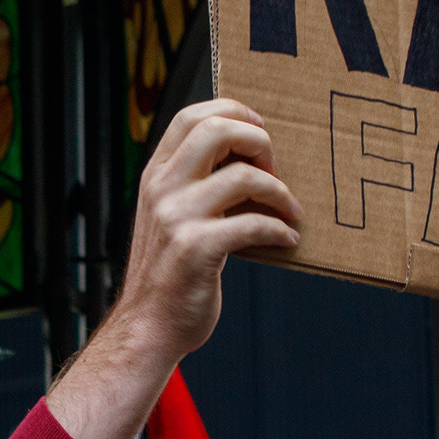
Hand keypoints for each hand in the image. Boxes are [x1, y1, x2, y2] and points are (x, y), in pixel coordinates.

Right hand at [109, 100, 301, 359]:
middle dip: (258, 142)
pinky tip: (286, 239)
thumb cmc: (169, 273)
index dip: (233, 112)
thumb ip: (191, 184)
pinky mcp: (196, 249)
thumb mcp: (168, 216)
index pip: (192, 116)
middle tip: (274, 168)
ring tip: (291, 211)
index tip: (259, 131)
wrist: (147, 326)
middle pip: (216, 130)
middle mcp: (161, 189)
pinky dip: (280, 230)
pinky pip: (253, 223)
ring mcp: (176, 218)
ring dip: (280, 192)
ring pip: (244, 176)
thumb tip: (246, 156)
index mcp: (156, 176)